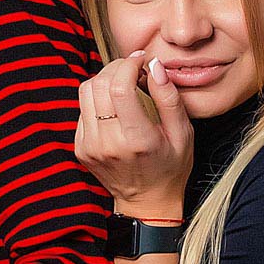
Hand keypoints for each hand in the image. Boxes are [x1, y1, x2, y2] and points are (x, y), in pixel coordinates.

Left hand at [76, 52, 192, 219]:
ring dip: (104, 78)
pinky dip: (97, 97)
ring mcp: (89, 146)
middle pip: (99, 85)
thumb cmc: (171, 167)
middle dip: (116, 67)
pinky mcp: (80, 147)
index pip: (120, 88)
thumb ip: (169, 99)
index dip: (128, 65)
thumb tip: (155, 67)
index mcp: (136, 140)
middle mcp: (108, 143)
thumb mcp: (183, 135)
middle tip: (134, 68)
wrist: (146, 202)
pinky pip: (82, 107)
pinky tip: (114, 103)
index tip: (141, 60)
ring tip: (123, 82)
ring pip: (85, 92)